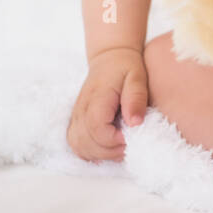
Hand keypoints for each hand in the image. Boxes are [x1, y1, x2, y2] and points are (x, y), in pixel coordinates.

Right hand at [66, 47, 148, 162]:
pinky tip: (107, 148)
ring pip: (79, 147)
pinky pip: (76, 144)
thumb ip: (136, 98)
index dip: (115, 140)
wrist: (110, 58)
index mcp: (96, 99)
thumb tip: (135, 123)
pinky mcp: (76, 121)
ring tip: (120, 146)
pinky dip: (90, 152)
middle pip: (87, 143)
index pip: (97, 130)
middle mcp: (81, 110)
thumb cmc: (125, 67)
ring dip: (101, 154)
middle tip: (129, 144)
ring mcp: (76, 116)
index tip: (131, 136)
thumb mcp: (137, 77)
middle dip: (110, 151)